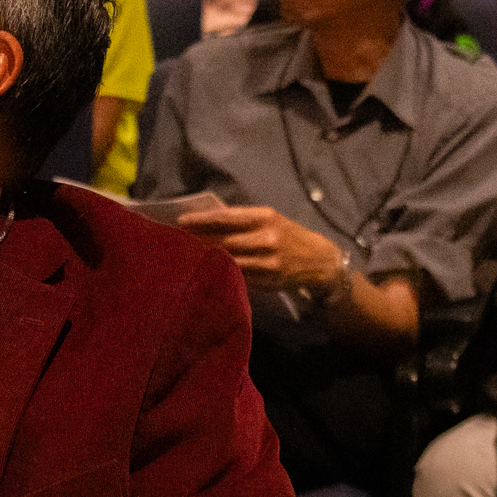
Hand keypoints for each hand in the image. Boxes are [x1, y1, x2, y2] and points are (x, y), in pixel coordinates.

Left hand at [177, 205, 344, 290]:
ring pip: (229, 260)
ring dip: (207, 259)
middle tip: (177, 241)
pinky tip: (208, 271)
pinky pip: (239, 275)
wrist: (319, 260)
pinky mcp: (268, 280)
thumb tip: (207, 221)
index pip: (226, 217)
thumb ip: (243, 220)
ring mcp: (268, 261)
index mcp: (266, 217)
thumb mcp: (271, 220)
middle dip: (200, 241)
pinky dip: (222, 273)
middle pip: (224, 240)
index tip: (181, 222)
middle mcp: (267, 238)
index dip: (201, 220)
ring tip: (188, 257)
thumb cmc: (288, 235)